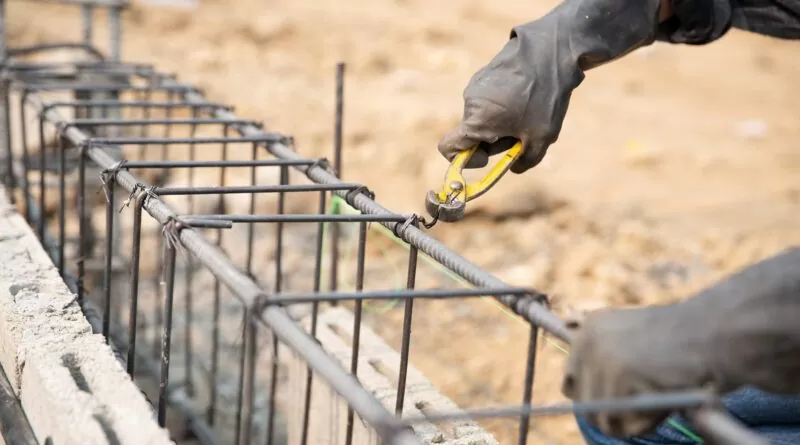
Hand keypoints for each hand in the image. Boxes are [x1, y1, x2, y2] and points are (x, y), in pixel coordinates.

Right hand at [439, 0, 665, 172]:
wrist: (551, 51)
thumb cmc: (544, 98)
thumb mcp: (541, 138)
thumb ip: (525, 161)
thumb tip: (514, 168)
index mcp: (476, 122)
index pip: (448, 148)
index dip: (463, 160)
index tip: (486, 158)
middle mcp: (469, 104)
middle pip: (472, 133)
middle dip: (492, 141)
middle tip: (520, 134)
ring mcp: (475, 86)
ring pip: (481, 117)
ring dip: (499, 123)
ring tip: (527, 111)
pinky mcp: (484, 74)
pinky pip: (488, 100)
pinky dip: (502, 106)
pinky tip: (525, 95)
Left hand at [562, 303, 715, 437]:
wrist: (714, 331)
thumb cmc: (684, 341)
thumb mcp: (635, 338)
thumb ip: (607, 358)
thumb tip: (575, 393)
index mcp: (590, 329)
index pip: (570, 381)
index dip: (594, 398)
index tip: (618, 402)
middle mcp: (588, 341)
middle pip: (582, 402)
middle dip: (611, 412)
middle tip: (642, 407)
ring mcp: (600, 359)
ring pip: (601, 417)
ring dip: (631, 419)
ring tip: (658, 400)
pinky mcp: (618, 377)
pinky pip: (622, 423)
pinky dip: (645, 423)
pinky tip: (664, 401)